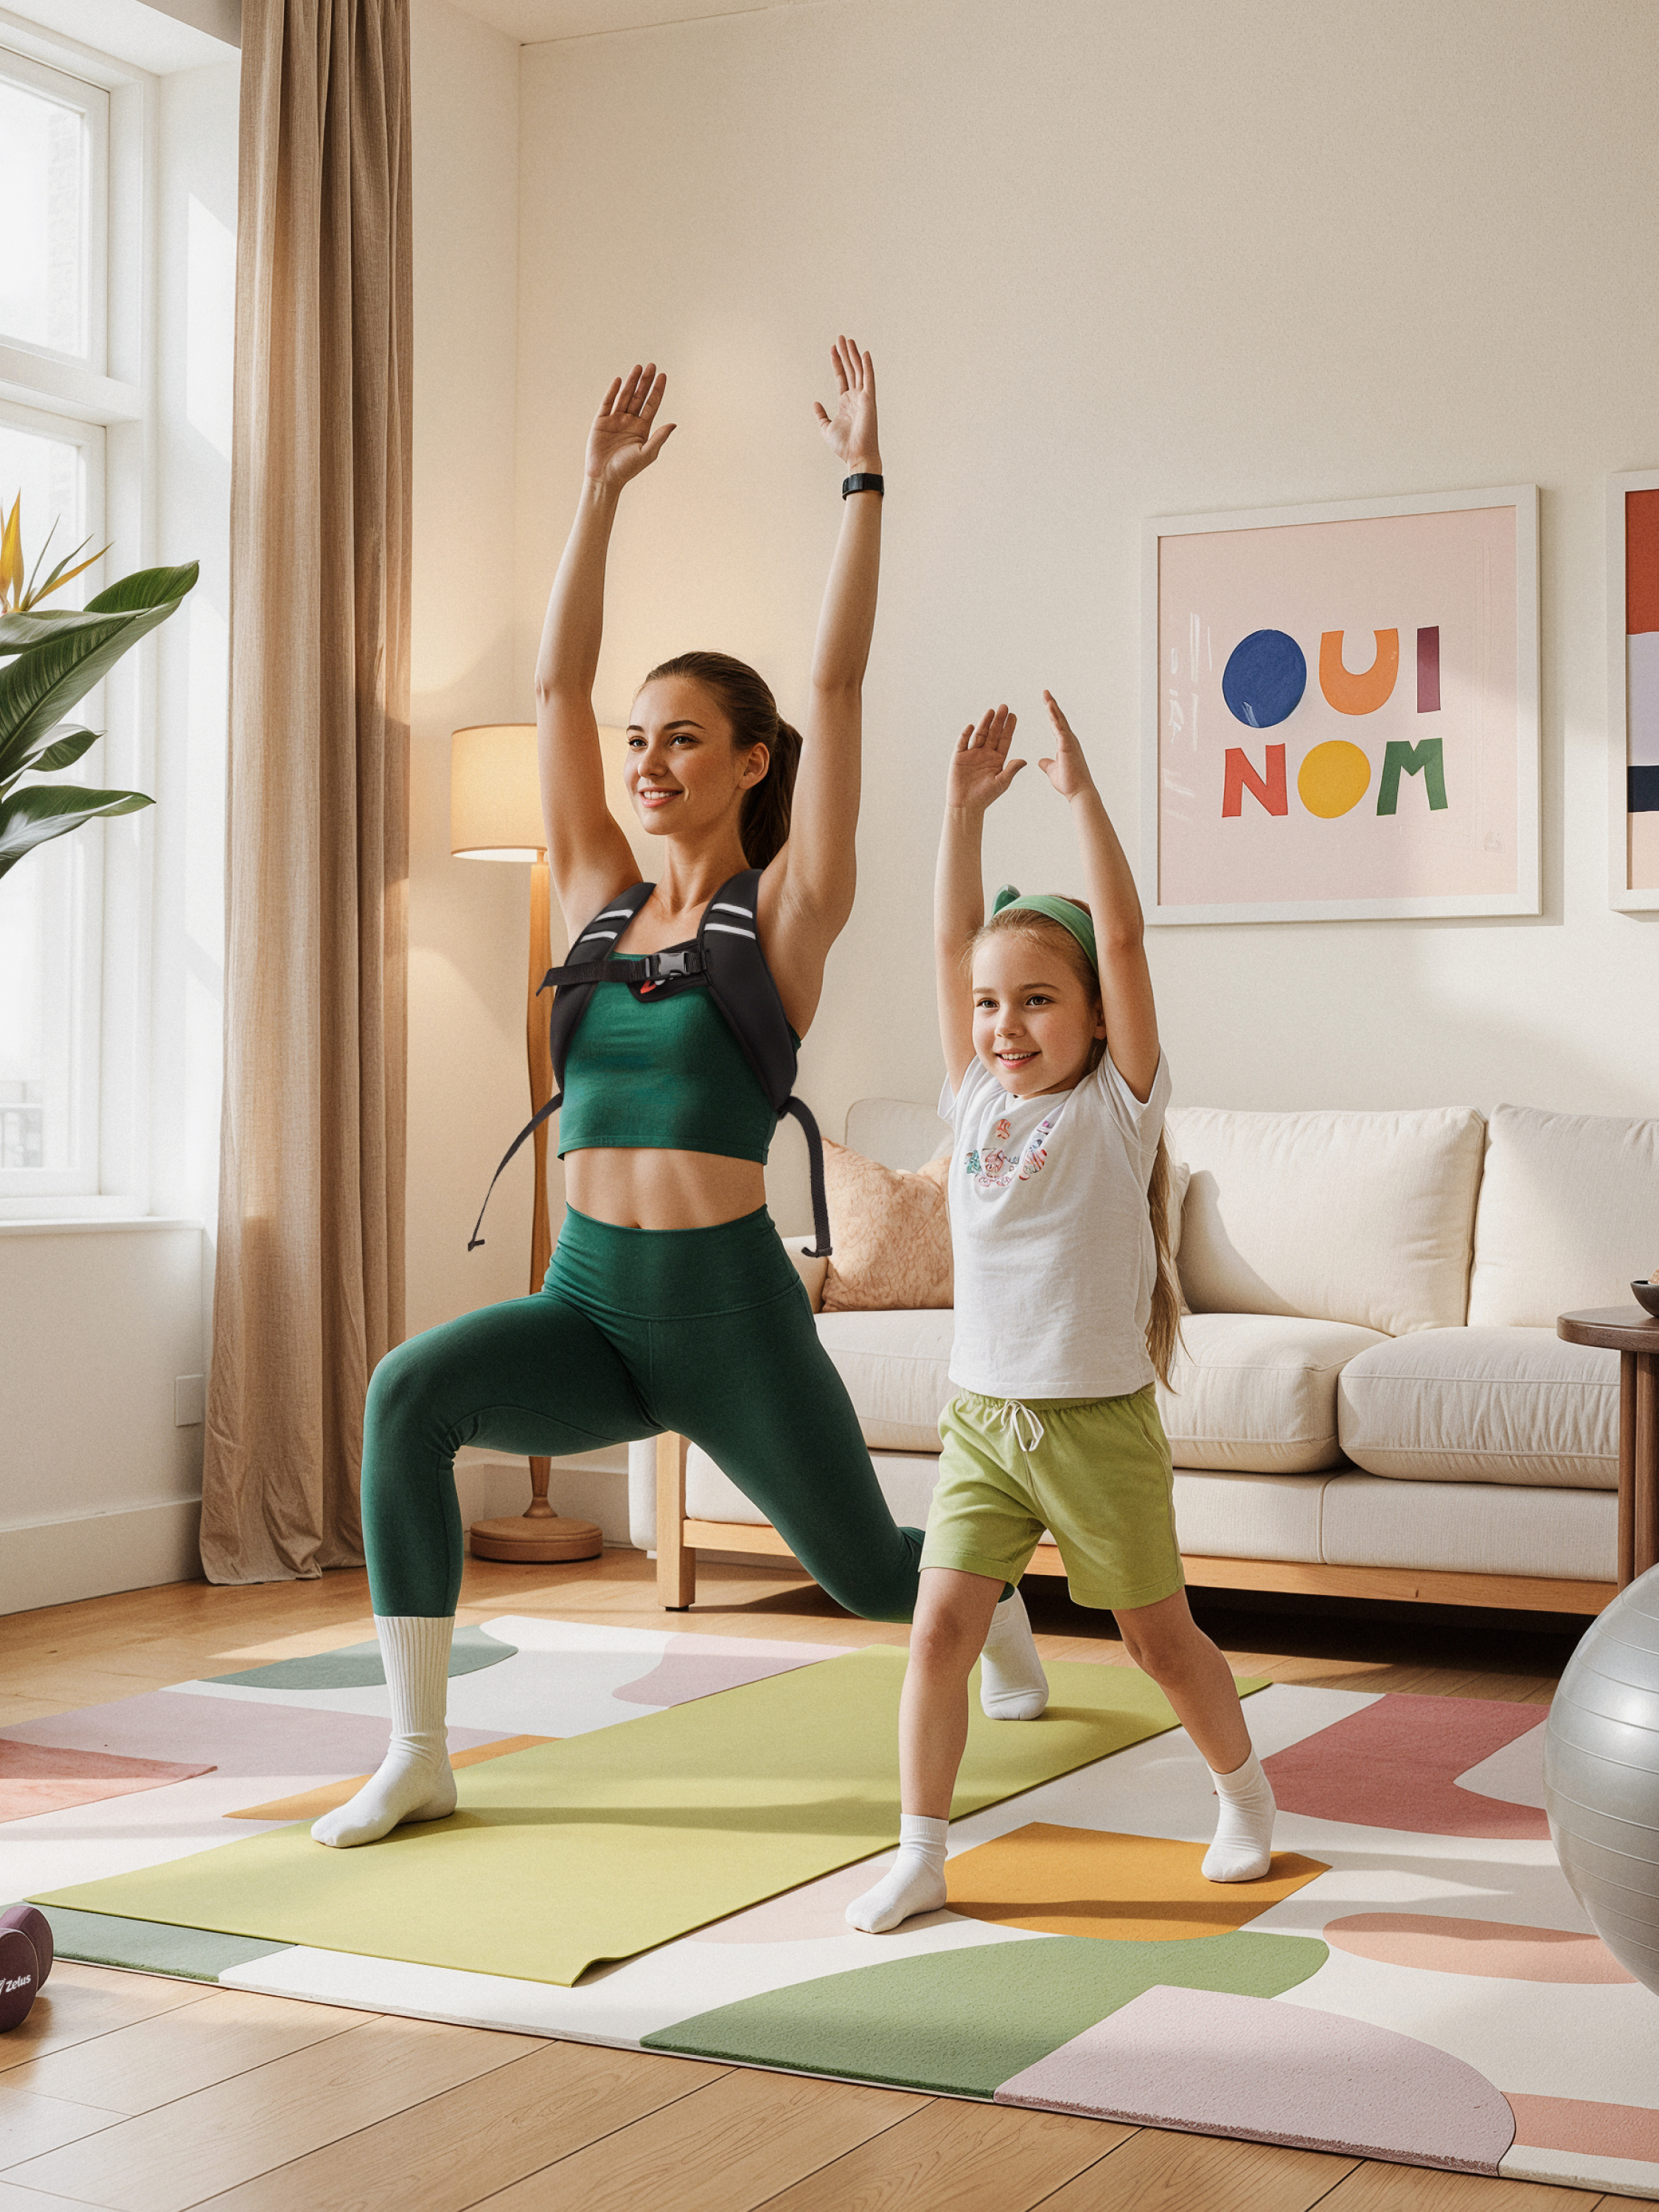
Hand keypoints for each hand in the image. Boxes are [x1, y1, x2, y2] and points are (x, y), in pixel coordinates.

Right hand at [585, 364, 675, 490]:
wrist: (604, 478)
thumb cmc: (627, 469)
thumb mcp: (647, 453)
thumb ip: (659, 438)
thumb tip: (674, 424)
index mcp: (642, 428)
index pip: (651, 405)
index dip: (657, 390)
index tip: (663, 375)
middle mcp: (630, 421)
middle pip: (639, 397)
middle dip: (645, 382)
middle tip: (652, 366)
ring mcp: (615, 420)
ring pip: (624, 397)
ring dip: (631, 382)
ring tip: (638, 367)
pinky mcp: (601, 421)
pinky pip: (608, 403)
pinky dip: (612, 392)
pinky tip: (619, 380)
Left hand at [813, 336, 880, 473]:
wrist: (857, 457)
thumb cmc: (845, 446)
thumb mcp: (827, 428)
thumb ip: (821, 415)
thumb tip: (815, 403)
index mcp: (846, 403)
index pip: (842, 377)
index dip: (837, 363)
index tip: (833, 349)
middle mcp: (856, 397)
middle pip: (850, 370)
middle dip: (845, 354)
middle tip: (840, 337)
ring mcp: (863, 398)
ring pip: (858, 371)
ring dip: (853, 355)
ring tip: (848, 340)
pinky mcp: (869, 400)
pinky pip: (868, 380)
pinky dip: (867, 366)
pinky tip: (864, 353)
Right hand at [946, 705, 1023, 813]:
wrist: (966, 805)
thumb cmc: (985, 796)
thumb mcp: (1001, 783)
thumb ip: (1011, 770)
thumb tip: (1024, 760)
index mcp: (997, 759)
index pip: (1004, 739)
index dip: (1009, 728)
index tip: (1014, 715)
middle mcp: (985, 753)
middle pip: (993, 733)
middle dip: (998, 721)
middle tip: (1004, 707)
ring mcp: (972, 754)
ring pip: (979, 735)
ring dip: (984, 723)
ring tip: (990, 711)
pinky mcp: (959, 757)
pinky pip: (962, 743)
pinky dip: (965, 735)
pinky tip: (971, 726)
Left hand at [1036, 691, 1098, 801]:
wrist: (1079, 792)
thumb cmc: (1069, 783)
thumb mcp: (1052, 771)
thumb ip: (1047, 764)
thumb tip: (1040, 761)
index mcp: (1065, 744)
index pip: (1056, 725)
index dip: (1051, 714)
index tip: (1046, 703)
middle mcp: (1069, 740)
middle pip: (1059, 718)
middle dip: (1051, 704)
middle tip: (1045, 692)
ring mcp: (1069, 742)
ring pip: (1060, 720)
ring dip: (1053, 707)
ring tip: (1046, 695)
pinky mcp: (1068, 746)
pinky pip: (1060, 728)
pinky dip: (1055, 717)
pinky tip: (1049, 707)